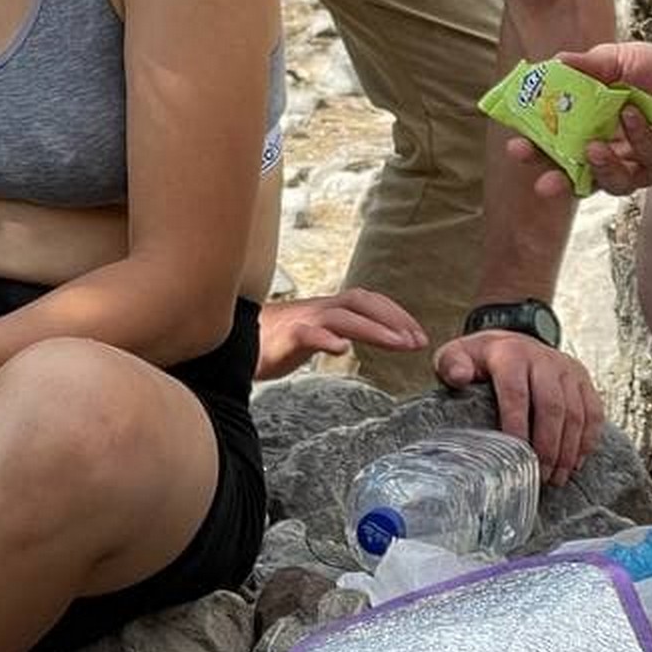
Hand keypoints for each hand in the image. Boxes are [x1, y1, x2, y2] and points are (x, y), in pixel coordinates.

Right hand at [255, 290, 427, 379]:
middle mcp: (318, 309)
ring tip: (398, 344)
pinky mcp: (285, 337)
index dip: (395, 314)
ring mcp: (302, 320)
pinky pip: (307, 334)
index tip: (417, 335)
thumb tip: (350, 339)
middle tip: (418, 341)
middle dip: (394, 319)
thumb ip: (331, 332)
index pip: (368, 301)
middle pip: (362, 302)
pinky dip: (326, 339)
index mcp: (327, 308)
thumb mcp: (309, 333)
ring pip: (342, 317)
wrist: (233, 340)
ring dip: (374, 329)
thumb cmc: (271, 339)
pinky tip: (341, 350)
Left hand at [432, 330, 603, 483]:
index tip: (516, 456)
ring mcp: (567, 368)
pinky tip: (574, 464)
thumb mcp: (458, 356)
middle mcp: (543, 358)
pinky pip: (593, 413)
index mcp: (510, 354)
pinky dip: (587, 441)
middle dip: (547, 446)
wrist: (513, 341)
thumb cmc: (482, 359)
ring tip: (555, 477)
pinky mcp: (583, 379)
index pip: (516, 392)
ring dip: (568, 449)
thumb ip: (452, 364)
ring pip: (575, 413)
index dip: (517, 426)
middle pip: (552, 406)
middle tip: (540, 476)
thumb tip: (458, 377)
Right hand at [506, 41, 651, 197]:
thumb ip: (590, 64)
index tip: (516, 145)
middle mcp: (614, 153)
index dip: (536, 150)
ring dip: (600, 169)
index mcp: (592, 130)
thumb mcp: (619, 60)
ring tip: (591, 149)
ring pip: (615, 181)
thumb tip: (555, 61)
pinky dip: (639, 138)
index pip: (557, 148)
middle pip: (579, 177)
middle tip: (542, 178)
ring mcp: (642, 163)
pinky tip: (632, 116)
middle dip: (557, 179)